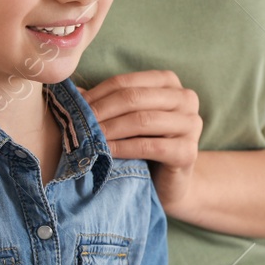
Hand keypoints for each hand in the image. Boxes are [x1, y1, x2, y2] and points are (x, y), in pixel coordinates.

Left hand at [83, 71, 201, 210]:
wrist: (169, 183)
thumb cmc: (144, 145)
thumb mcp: (125, 119)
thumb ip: (106, 103)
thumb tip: (73, 92)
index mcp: (169, 83)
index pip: (127, 82)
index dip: (97, 94)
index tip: (74, 107)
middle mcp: (186, 98)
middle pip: (134, 98)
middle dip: (102, 111)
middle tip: (77, 124)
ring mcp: (191, 124)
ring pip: (142, 120)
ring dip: (110, 129)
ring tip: (88, 139)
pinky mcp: (188, 151)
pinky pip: (150, 146)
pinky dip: (123, 148)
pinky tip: (105, 153)